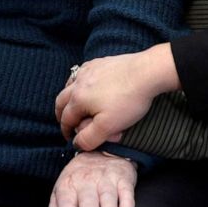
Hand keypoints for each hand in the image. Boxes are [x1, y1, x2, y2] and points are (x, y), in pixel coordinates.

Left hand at [40, 151, 136, 206]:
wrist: (99, 152)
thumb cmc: (77, 182)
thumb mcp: (60, 196)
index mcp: (68, 186)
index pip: (66, 202)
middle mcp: (86, 181)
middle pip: (88, 200)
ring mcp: (105, 178)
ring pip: (107, 195)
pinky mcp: (122, 177)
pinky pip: (125, 189)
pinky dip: (127, 201)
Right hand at [55, 44, 179, 150]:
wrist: (146, 73)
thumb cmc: (128, 100)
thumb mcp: (108, 127)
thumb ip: (89, 138)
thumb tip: (76, 143)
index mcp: (78, 99)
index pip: (65, 119)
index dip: (66, 131)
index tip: (71, 139)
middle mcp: (79, 83)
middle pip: (61, 100)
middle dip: (61, 114)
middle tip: (65, 123)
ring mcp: (88, 70)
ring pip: (69, 84)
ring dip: (68, 97)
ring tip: (73, 104)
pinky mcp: (99, 62)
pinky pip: (81, 72)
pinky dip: (78, 82)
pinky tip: (87, 85)